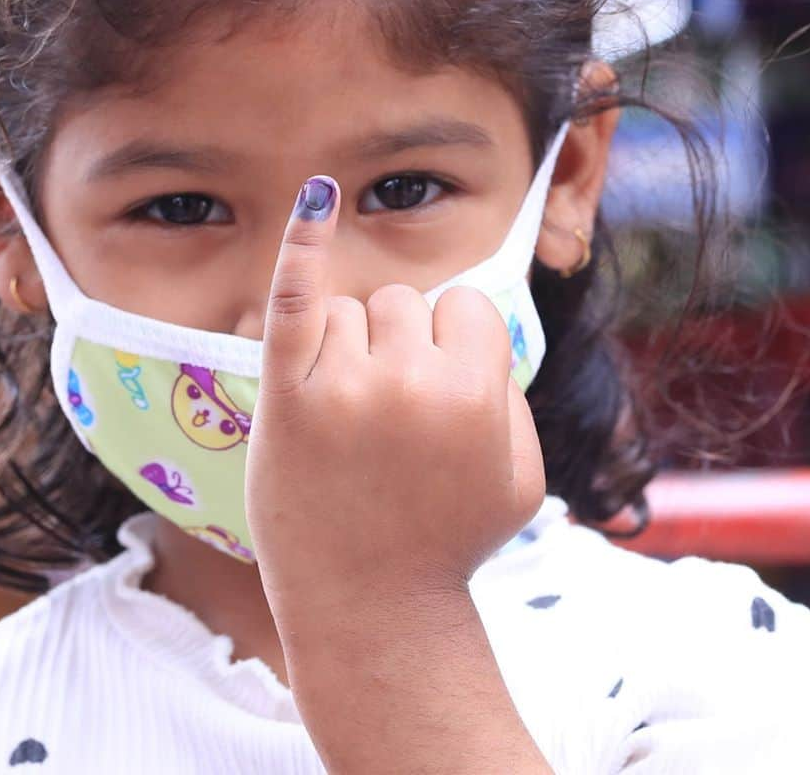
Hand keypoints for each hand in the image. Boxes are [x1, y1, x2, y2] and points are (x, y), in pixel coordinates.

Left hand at [245, 175, 545, 629]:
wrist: (370, 609)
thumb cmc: (447, 540)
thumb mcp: (521, 477)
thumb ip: (511, 393)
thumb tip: (477, 328)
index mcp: (475, 395)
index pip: (463, 306)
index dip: (450, 345)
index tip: (437, 392)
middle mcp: (410, 382)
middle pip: (402, 303)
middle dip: (399, 348)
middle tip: (388, 420)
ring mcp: (344, 387)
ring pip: (349, 309)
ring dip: (349, 349)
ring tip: (349, 422)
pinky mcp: (288, 398)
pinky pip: (296, 299)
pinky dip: (304, 245)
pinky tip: (318, 199)